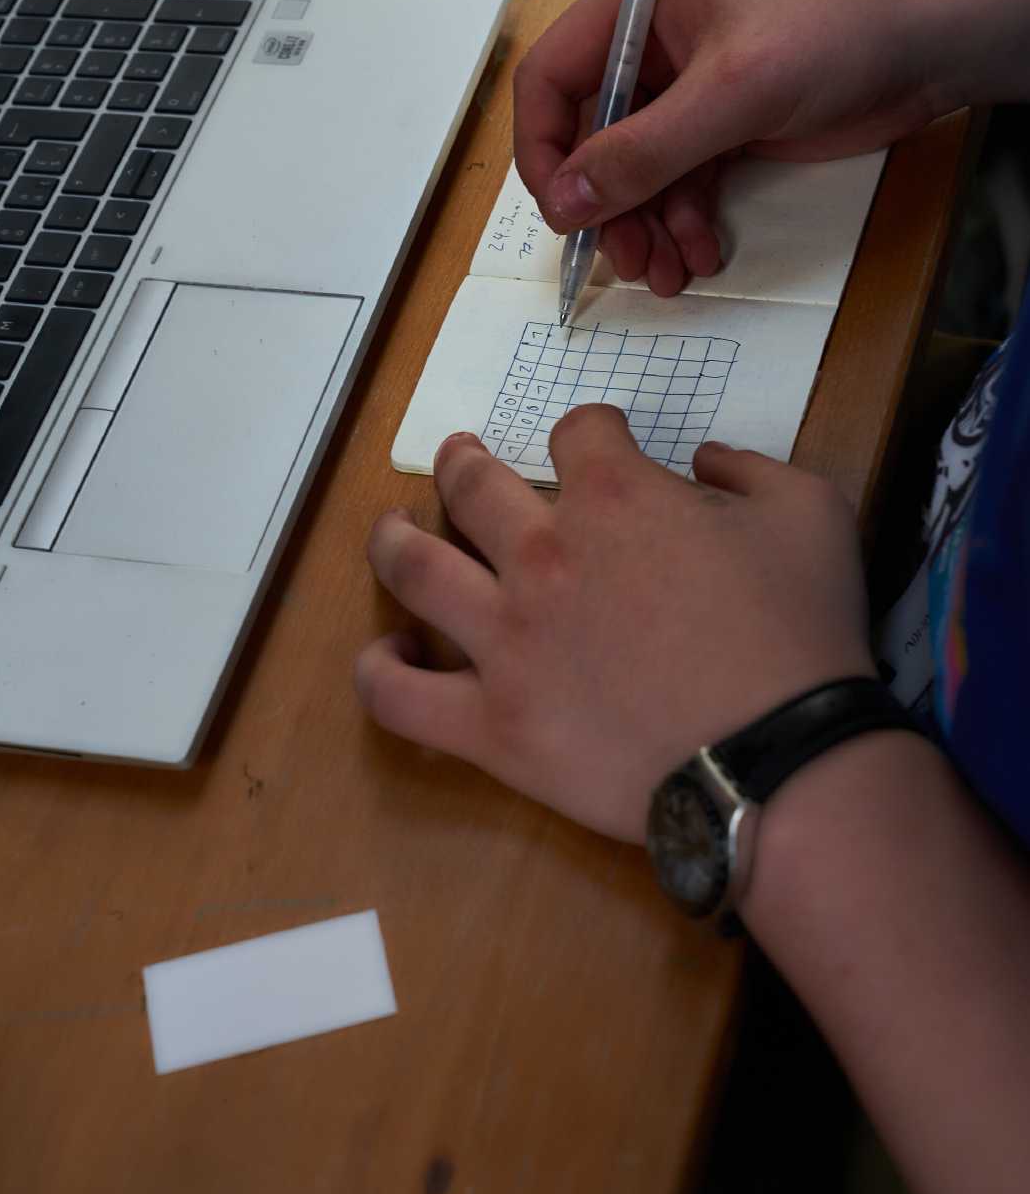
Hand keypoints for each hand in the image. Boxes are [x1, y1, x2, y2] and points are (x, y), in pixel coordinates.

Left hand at [356, 411, 875, 842]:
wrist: (781, 763)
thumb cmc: (801, 636)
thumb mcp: (812, 514)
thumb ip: (753, 466)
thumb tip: (707, 457)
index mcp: (616, 498)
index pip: (578, 432)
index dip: (591, 429)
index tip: (601, 442)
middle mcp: (542, 555)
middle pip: (471, 486)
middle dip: (463, 462)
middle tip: (461, 461)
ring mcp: (505, 641)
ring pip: (411, 570)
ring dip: (392, 539)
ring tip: (391, 531)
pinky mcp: (492, 725)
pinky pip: (401, 697)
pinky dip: (381, 671)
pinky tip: (388, 657)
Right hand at [513, 0, 953, 295]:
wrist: (930, 41)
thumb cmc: (832, 34)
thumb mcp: (731, 94)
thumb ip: (645, 151)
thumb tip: (566, 204)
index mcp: (632, 5)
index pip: (550, 80)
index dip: (543, 151)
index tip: (563, 215)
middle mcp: (648, 47)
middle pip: (591, 139)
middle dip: (607, 206)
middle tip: (627, 262)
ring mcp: (686, 91)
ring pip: (637, 172)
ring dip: (647, 228)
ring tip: (669, 275)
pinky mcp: (723, 127)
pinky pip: (681, 183)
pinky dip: (685, 223)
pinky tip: (703, 255)